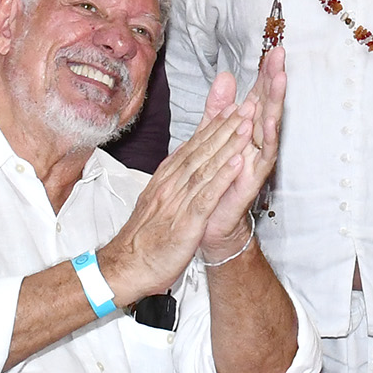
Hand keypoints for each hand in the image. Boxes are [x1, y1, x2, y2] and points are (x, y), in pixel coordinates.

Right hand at [98, 87, 259, 301]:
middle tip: (246, 105)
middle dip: (226, 127)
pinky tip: (238, 161)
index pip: (193, 147)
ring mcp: (178, 202)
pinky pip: (207, 196)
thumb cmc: (143, 237)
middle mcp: (171, 185)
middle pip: (202, 150)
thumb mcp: (156, 200)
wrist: (125, 267)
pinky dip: (223, 177)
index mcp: (166, 179)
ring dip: (228, 144)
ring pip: (206, 167)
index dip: (214, 126)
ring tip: (246, 124)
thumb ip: (170, 178)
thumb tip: (181, 158)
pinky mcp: (186, 223)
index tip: (231, 107)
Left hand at [198, 46, 285, 261]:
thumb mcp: (211, 135)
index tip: (274, 49)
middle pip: (268, 105)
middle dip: (275, 80)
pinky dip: (265, 138)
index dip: (265, 73)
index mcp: (245, 129)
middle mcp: (255, 141)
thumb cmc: (214, 177)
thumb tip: (225, 76)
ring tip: (279, 80)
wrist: (208, 219)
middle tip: (281, 57)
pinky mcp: (254, 177)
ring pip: (269, 126)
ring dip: (274, 103)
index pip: (258, 95)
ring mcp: (257, 158)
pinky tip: (267, 122)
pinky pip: (262, 156)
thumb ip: (217, 108)